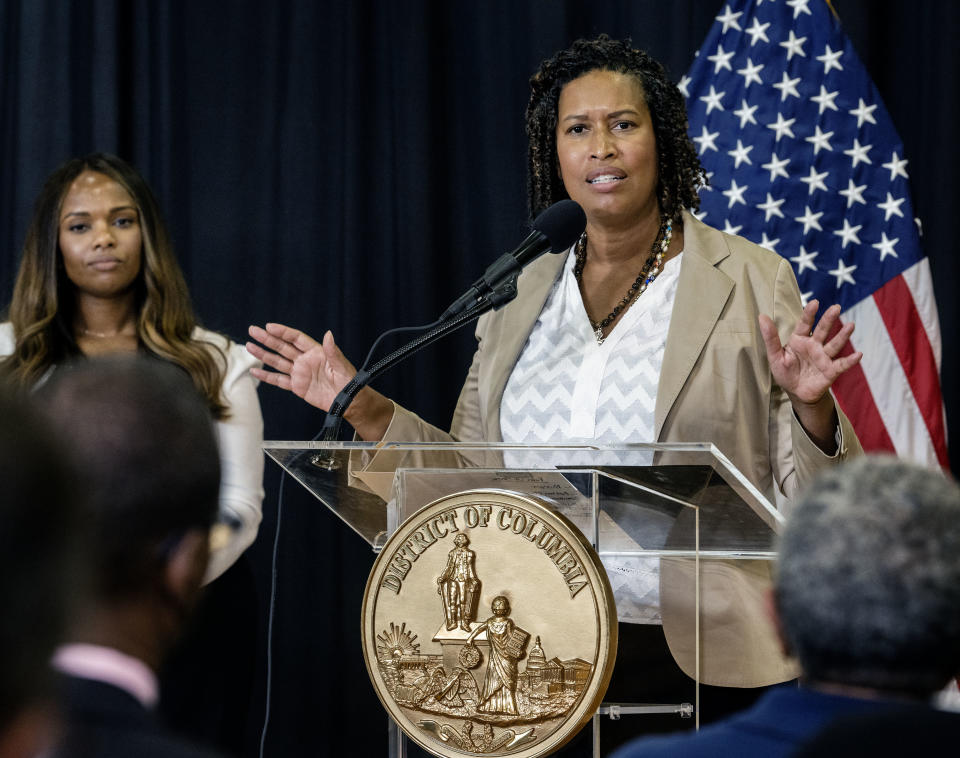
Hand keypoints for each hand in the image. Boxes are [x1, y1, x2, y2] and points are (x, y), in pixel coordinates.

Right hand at [246, 323, 355, 411]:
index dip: (283, 332)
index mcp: (316, 352)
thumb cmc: (349, 382)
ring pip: (277, 362)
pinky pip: (279, 380)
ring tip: (249, 346)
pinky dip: (266, 377)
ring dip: (263, 354)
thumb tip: (328, 334)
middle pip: (283, 347)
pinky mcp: (297, 386)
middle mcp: (305, 360)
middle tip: (253, 330)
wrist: (348, 402)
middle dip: (267, 339)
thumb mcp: (342, 366)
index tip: (269, 326)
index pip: (296, 338)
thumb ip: (333, 351)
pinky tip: (254, 372)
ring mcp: (299, 373)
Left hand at [759, 300, 861, 450]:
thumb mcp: (774, 356)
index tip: (814, 302)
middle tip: (836, 307)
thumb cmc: (785, 372)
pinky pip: (842, 364)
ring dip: (843, 335)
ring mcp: (824, 357)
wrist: (796, 393)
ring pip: (834, 344)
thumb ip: (770, 337)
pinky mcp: (831, 370)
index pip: (805, 324)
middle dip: (829, 319)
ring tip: (850, 325)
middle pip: (823, 330)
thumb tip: (762, 316)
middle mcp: (814, 346)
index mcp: (800, 340)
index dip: (809, 313)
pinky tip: (858, 354)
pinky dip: (850, 360)